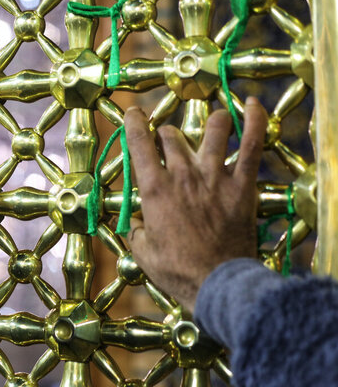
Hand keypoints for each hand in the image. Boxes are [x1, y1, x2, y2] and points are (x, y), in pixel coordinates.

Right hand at [124, 97, 267, 311]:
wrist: (217, 283)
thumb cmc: (176, 270)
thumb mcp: (142, 252)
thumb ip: (136, 230)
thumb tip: (136, 223)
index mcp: (154, 189)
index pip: (139, 142)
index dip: (133, 122)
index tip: (133, 113)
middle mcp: (182, 175)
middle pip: (171, 136)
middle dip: (166, 135)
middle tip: (168, 142)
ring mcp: (215, 177)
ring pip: (212, 130)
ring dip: (210, 121)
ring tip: (214, 119)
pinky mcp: (242, 185)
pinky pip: (251, 145)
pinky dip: (253, 122)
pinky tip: (254, 104)